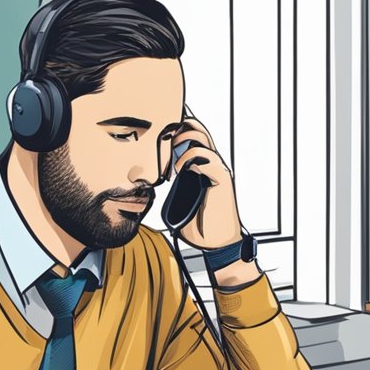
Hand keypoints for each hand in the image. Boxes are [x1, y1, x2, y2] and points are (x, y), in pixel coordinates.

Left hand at [168, 115, 242, 249]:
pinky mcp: (222, 178)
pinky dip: (190, 159)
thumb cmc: (199, 223)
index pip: (192, 136)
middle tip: (164, 138)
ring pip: (202, 138)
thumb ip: (171, 187)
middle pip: (198, 129)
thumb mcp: (179, 201)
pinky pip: (207, 158)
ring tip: (171, 153)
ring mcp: (218, 169)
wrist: (217, 242)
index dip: (176, 130)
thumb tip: (146, 184)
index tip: (158, 134)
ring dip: (183, 139)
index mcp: (202, 165)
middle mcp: (211, 163)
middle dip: (179, 127)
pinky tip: (179, 170)